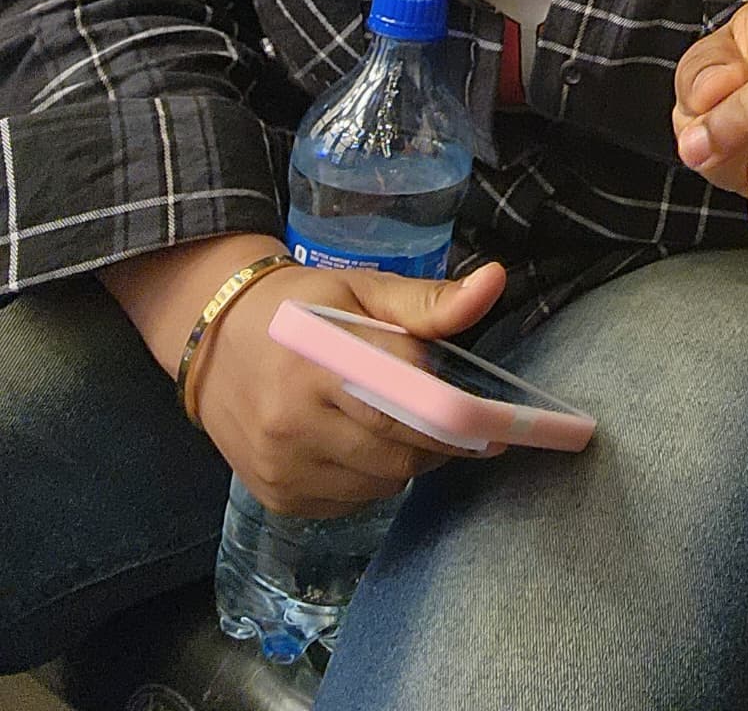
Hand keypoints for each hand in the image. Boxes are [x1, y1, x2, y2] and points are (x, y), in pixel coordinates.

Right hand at [193, 256, 507, 517]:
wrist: (214, 339)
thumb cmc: (300, 306)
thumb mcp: (362, 289)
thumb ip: (427, 301)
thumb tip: (493, 282)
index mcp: (323, 359)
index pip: (406, 405)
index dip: (455, 420)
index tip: (492, 429)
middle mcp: (295, 420)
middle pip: (397, 454)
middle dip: (436, 444)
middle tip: (450, 424)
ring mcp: (281, 465)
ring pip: (378, 485)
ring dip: (404, 463)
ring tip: (400, 427)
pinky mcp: (275, 495)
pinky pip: (348, 503)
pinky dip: (368, 481)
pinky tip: (359, 445)